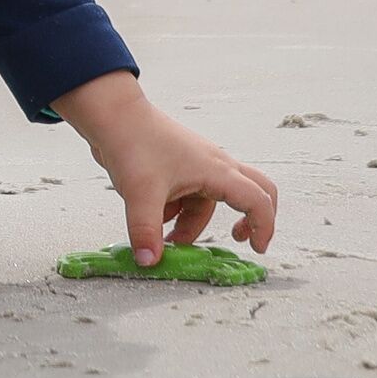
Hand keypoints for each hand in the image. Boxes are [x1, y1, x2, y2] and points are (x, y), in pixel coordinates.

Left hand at [52, 76, 279, 262]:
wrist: (112, 115)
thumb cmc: (134, 143)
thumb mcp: (140, 194)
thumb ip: (146, 231)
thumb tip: (149, 262)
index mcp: (217, 170)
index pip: (257, 200)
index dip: (264, 226)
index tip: (256, 249)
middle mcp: (214, 166)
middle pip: (252, 192)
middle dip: (250, 218)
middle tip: (237, 239)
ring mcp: (196, 165)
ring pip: (207, 201)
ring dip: (192, 223)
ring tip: (167, 240)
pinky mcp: (178, 166)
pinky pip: (187, 195)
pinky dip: (176, 211)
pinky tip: (153, 216)